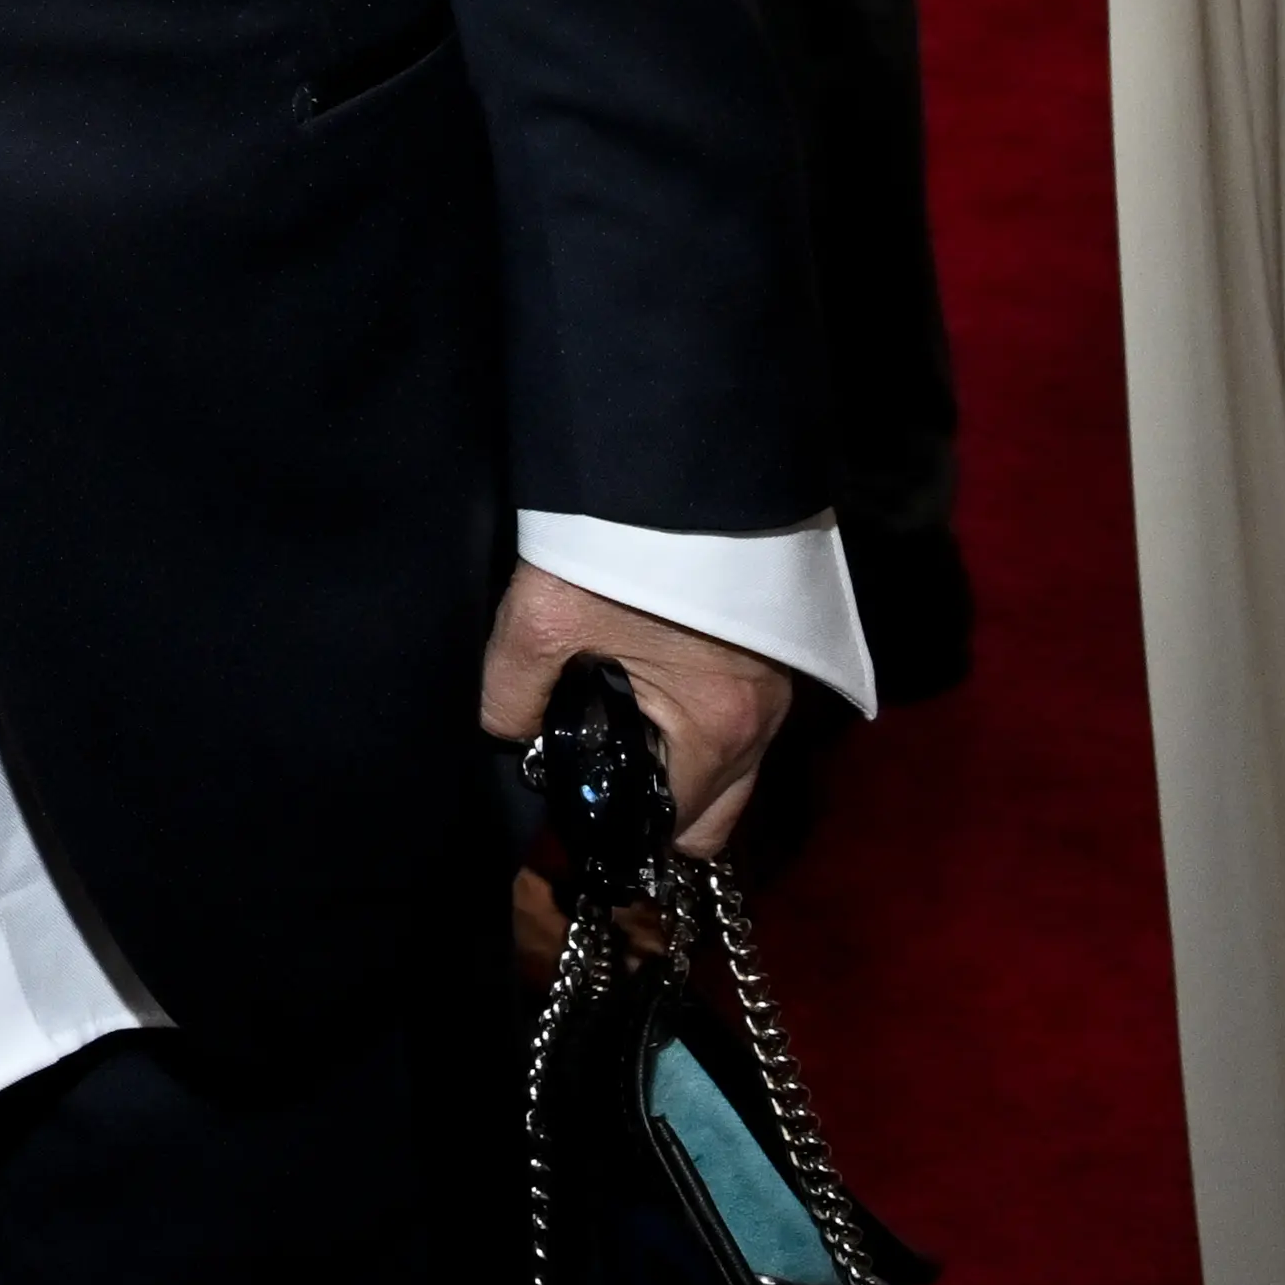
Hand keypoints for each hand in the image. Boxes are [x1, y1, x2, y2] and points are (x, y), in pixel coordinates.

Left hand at [479, 565, 790, 854]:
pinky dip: (694, 720)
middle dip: (656, 805)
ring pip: (728, 766)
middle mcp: (766, 721)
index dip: (619, 821)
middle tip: (596, 765)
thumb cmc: (620, 545)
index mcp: (718, 728)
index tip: (575, 794)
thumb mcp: (541, 619)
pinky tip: (645, 682)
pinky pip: (737, 722)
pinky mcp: (774, 654)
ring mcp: (779, 688)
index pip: (676, 825)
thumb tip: (505, 731)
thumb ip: (510, 693)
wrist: (679, 459)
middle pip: (714, 812)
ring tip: (613, 717)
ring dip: (675, 757)